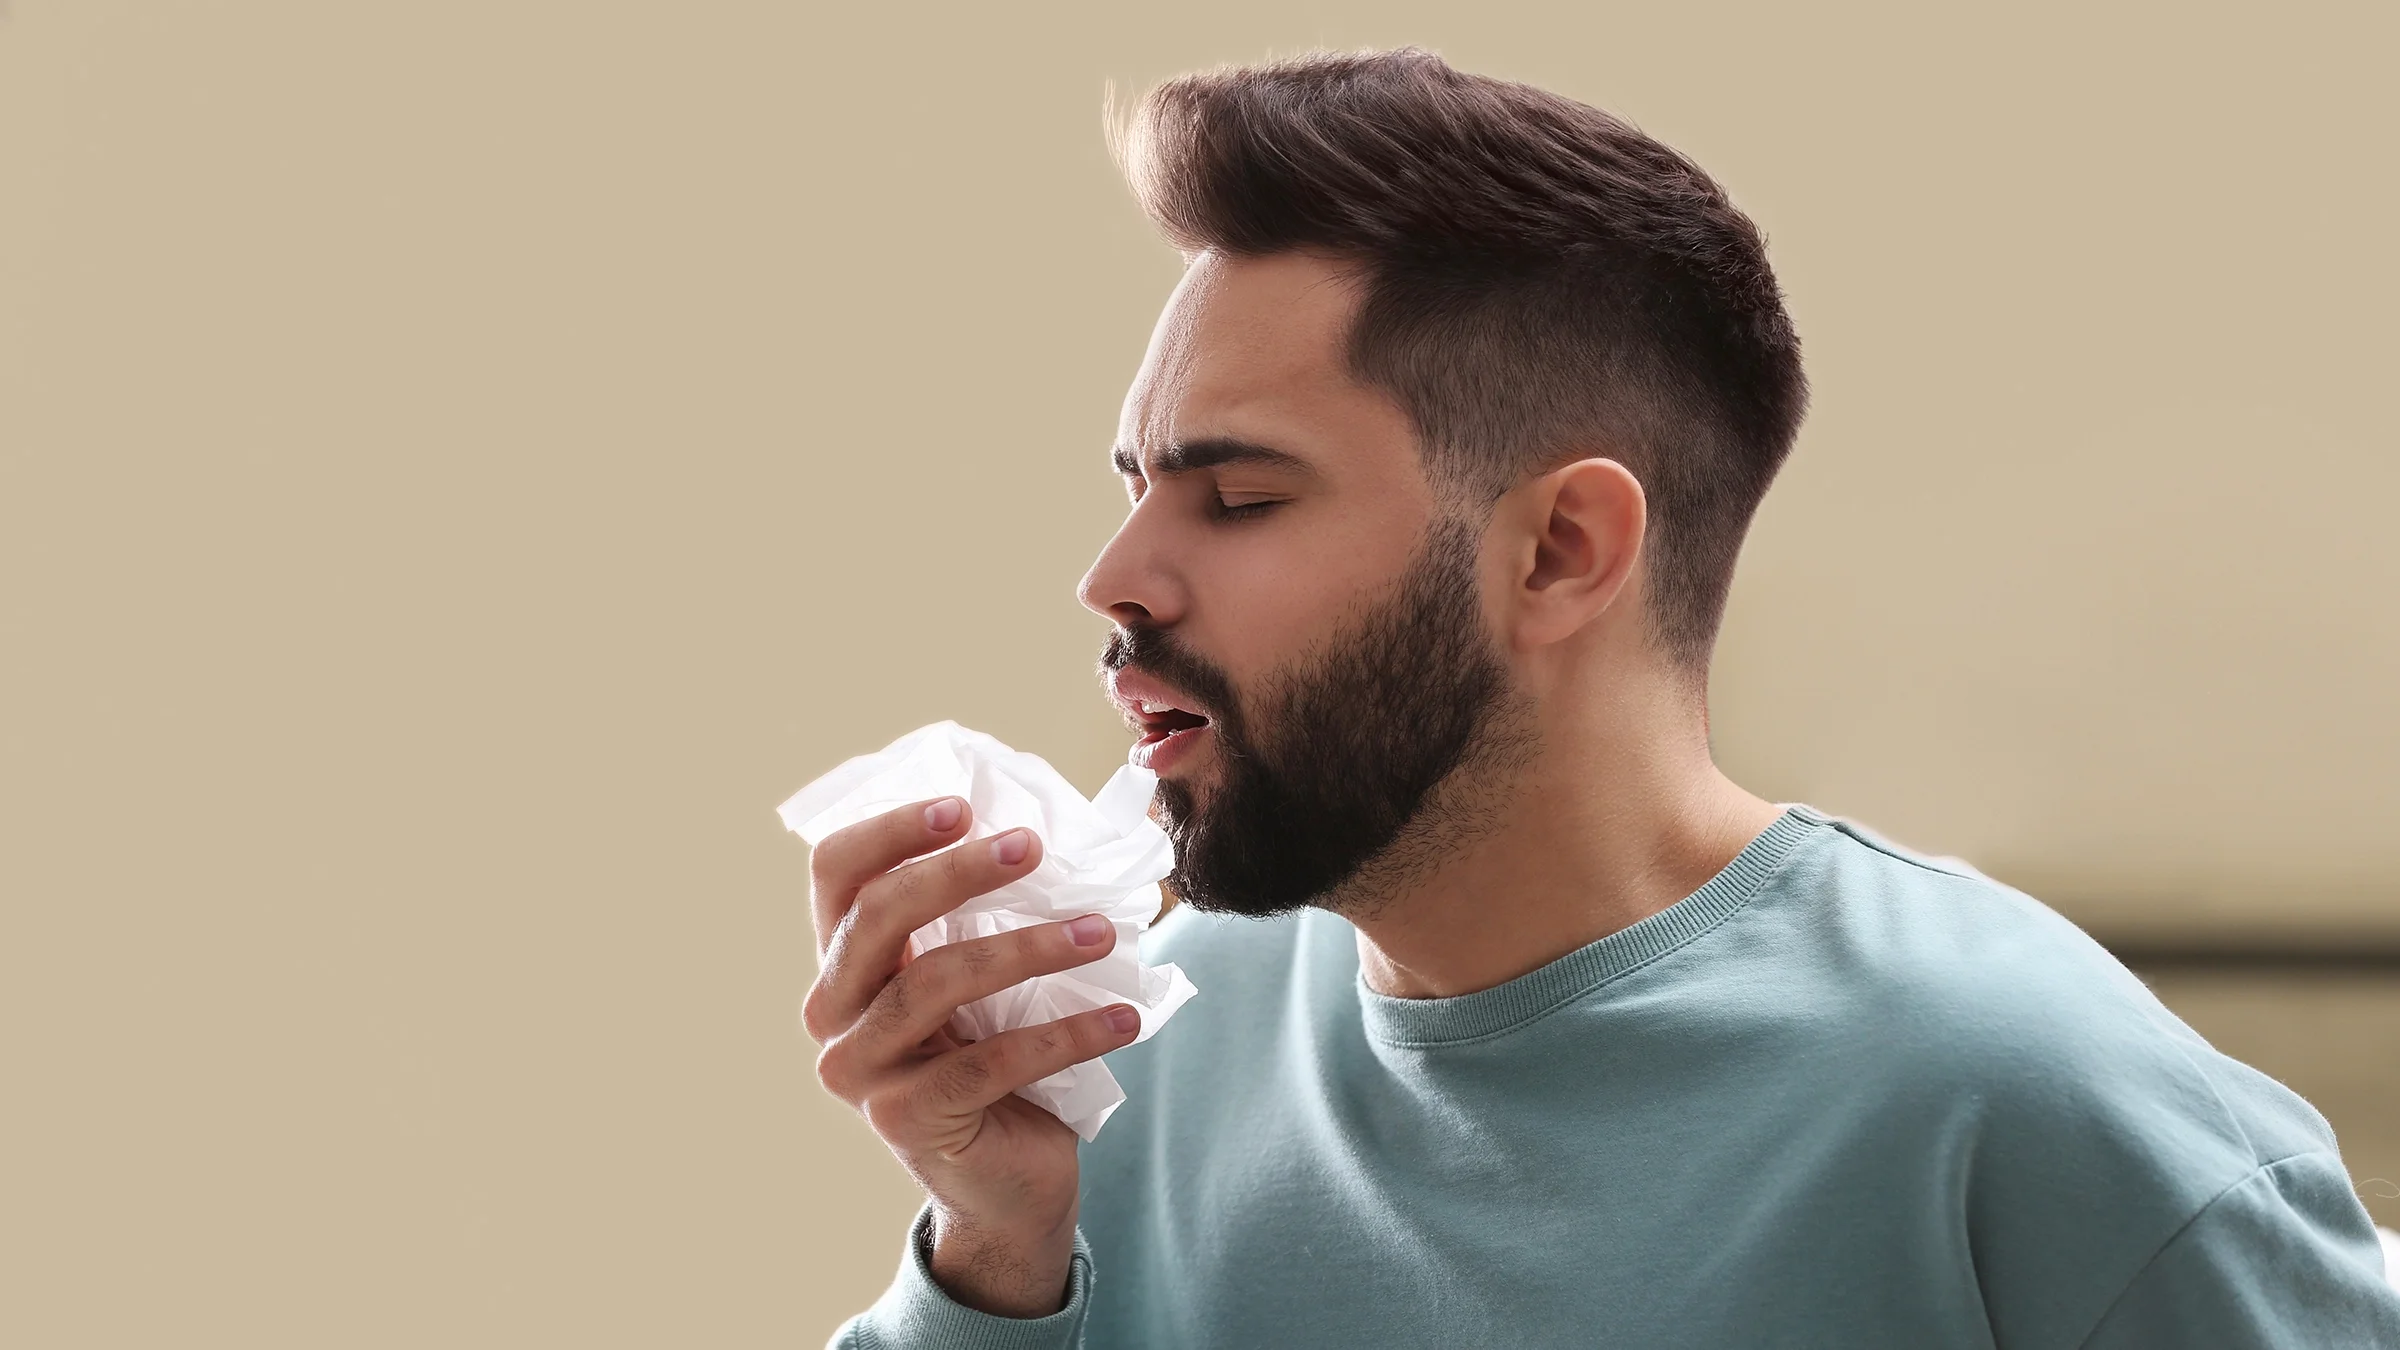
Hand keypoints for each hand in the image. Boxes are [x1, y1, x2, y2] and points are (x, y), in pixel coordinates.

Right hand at [803, 796, 1139, 1317]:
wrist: (1009, 1184)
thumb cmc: (998, 1059)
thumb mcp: (980, 981)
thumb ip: (977, 918)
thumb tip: (1040, 826)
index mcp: (844, 962)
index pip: (835, 874)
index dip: (889, 831)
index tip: (963, 806)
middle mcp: (832, 1013)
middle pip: (878, 916)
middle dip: (958, 871)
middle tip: (1033, 846)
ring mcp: (861, 1071)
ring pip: (936, 982)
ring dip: (1031, 948)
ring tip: (1103, 933)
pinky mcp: (907, 1119)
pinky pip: (990, 1059)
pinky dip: (1066, 1034)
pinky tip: (1123, 1019)